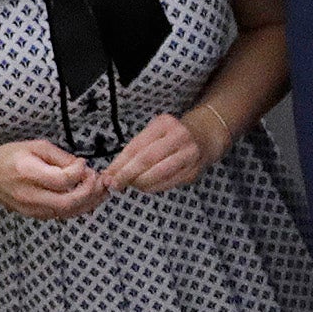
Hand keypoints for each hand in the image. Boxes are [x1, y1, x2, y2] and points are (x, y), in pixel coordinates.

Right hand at [0, 138, 108, 220]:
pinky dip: (78, 207)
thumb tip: (83, 167)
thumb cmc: (11, 157)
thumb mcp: (36, 147)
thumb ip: (61, 157)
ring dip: (89, 202)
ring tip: (101, 190)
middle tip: (100, 181)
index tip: (84, 164)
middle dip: (90, 192)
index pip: (62, 180)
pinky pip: (62, 215)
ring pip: (68, 212)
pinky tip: (88, 198)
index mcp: (27, 172)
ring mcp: (31, 208)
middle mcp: (29, 194)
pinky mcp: (35, 215)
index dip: (79, 172)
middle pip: (68, 202)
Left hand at [102, 109, 220, 193]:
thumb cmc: (171, 135)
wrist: (205, 135)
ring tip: (130, 185)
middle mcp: (179, 137)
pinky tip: (145, 187)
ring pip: (159, 173)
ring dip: (140, 183)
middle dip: (127, 175)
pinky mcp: (194, 171)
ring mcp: (190, 155)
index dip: (120, 163)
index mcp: (165, 124)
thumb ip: (134, 150)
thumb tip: (111, 173)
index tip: (107, 176)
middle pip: (147, 159)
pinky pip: (169, 183)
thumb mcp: (154, 132)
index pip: (137, 146)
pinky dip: (154, 187)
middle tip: (114, 185)